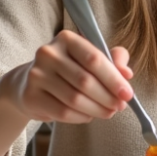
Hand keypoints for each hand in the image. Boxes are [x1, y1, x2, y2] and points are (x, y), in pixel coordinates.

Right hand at [6, 29, 134, 123]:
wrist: (29, 83)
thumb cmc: (67, 69)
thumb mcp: (90, 58)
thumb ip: (112, 60)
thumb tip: (127, 73)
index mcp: (66, 39)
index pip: (94, 59)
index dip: (114, 79)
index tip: (127, 94)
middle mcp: (48, 53)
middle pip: (85, 81)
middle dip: (108, 97)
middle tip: (119, 107)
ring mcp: (36, 74)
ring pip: (75, 99)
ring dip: (97, 109)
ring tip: (108, 112)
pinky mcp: (30, 96)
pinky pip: (62, 112)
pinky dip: (81, 117)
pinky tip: (89, 115)